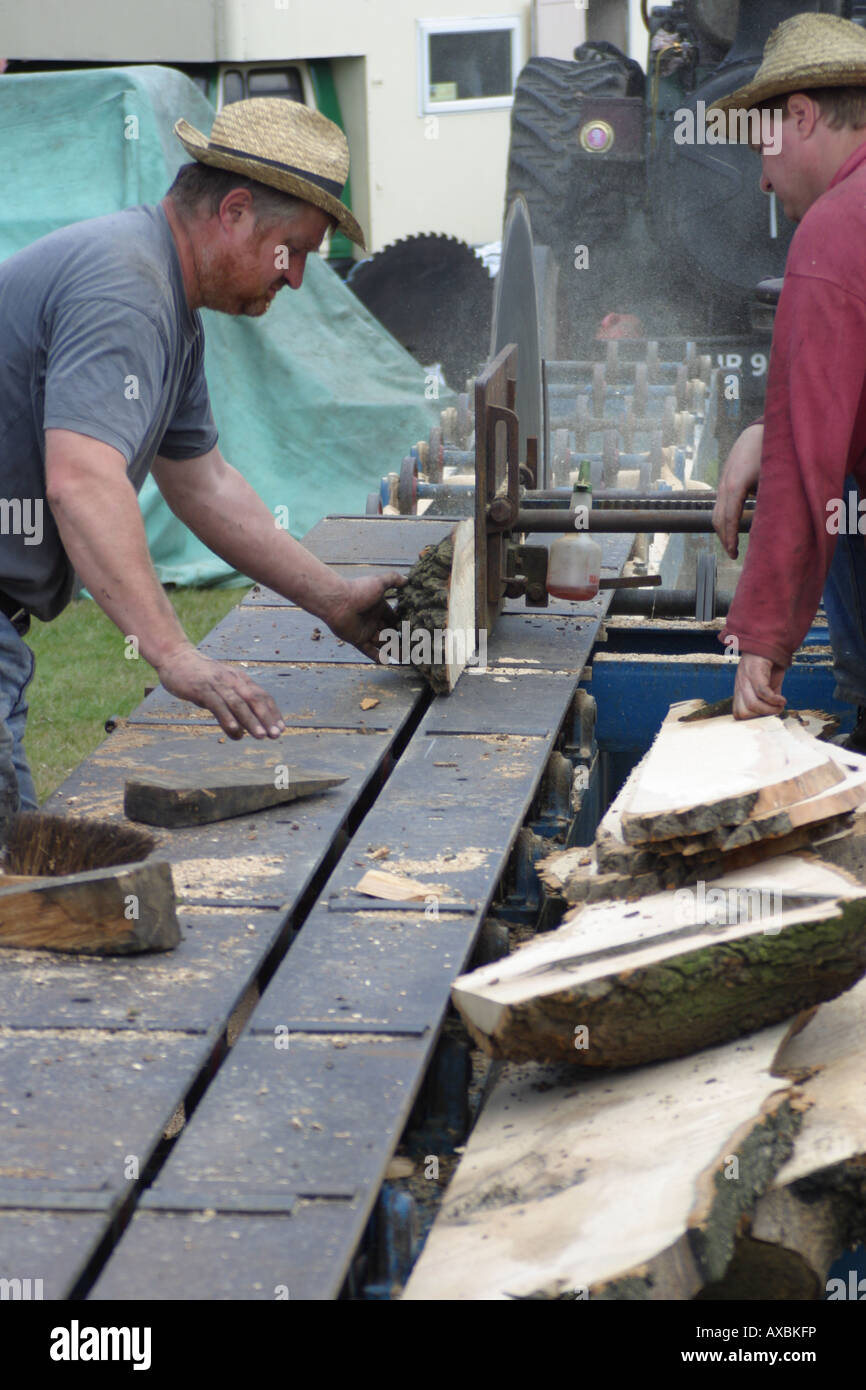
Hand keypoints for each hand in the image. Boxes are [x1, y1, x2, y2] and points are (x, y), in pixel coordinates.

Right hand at [156, 647, 285, 739]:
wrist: (175, 657)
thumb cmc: (199, 677)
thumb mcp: (219, 690)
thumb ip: (231, 709)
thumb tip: (240, 733)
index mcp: (239, 679)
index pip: (262, 696)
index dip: (273, 712)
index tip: (281, 728)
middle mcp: (232, 680)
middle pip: (254, 699)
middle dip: (267, 718)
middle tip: (276, 735)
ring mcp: (217, 683)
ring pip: (238, 703)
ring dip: (251, 720)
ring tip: (261, 736)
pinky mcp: (202, 689)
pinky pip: (217, 704)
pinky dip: (227, 717)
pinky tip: (235, 730)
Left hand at [323, 573, 406, 661]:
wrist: (338, 601)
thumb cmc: (358, 590)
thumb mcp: (379, 582)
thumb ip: (394, 579)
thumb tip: (407, 579)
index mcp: (378, 608)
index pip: (393, 617)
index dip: (402, 623)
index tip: (413, 629)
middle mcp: (372, 620)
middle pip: (389, 632)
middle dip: (399, 638)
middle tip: (411, 646)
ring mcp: (365, 631)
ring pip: (382, 643)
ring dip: (393, 650)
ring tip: (405, 656)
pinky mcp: (358, 640)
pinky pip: (369, 651)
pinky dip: (378, 657)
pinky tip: (387, 662)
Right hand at [713, 423, 762, 558]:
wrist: (758, 431)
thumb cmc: (770, 453)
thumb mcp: (773, 477)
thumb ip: (769, 499)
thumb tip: (769, 524)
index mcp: (736, 484)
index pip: (730, 518)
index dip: (731, 538)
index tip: (734, 553)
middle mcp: (725, 484)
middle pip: (718, 519)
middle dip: (724, 539)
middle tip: (734, 554)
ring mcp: (722, 482)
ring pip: (716, 513)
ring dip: (722, 530)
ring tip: (732, 544)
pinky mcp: (724, 481)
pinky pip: (720, 505)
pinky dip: (723, 519)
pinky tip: (732, 526)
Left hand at [733, 652, 786, 718]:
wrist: (770, 642)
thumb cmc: (769, 665)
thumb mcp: (768, 685)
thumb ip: (768, 699)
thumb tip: (775, 712)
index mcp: (741, 691)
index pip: (737, 714)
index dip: (752, 719)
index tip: (767, 716)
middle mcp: (740, 686)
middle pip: (742, 713)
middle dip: (760, 716)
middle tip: (773, 711)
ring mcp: (745, 679)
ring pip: (752, 705)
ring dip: (770, 709)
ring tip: (780, 705)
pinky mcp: (755, 672)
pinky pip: (763, 692)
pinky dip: (774, 700)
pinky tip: (782, 699)